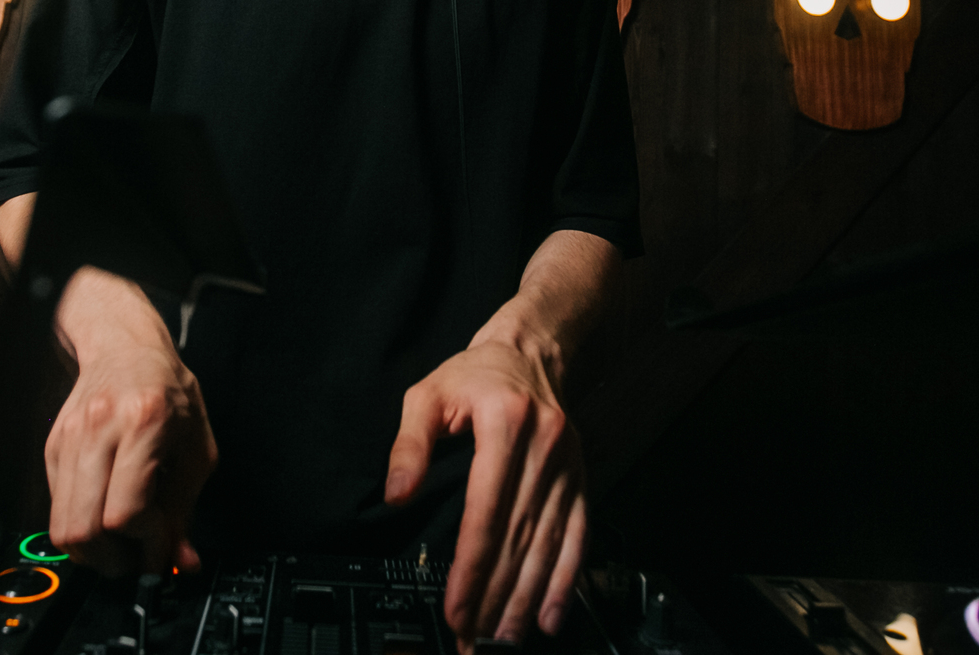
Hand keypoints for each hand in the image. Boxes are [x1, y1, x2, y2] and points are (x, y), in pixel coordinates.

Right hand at [45, 269, 216, 576]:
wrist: (125, 348)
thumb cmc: (168, 391)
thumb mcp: (197, 447)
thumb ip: (186, 509)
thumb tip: (181, 561)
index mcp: (143, 423)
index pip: (126, 511)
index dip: (145, 545)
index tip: (161, 552)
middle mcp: (98, 430)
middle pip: (84, 528)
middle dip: (114, 560)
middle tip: (137, 557)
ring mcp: (68, 440)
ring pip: (63, 527)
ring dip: (94, 552)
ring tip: (122, 542)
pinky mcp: (52, 449)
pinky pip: (58, 510)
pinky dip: (82, 528)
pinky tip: (106, 516)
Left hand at [384, 339, 585, 653]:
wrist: (530, 352)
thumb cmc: (474, 375)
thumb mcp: (428, 394)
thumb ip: (409, 443)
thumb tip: (398, 494)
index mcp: (505, 425)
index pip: (488, 511)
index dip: (472, 565)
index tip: (456, 606)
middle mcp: (544, 448)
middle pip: (519, 537)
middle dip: (495, 596)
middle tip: (475, 639)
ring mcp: (568, 467)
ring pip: (548, 544)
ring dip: (527, 599)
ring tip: (506, 639)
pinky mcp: (580, 479)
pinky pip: (577, 535)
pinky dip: (566, 580)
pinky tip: (551, 614)